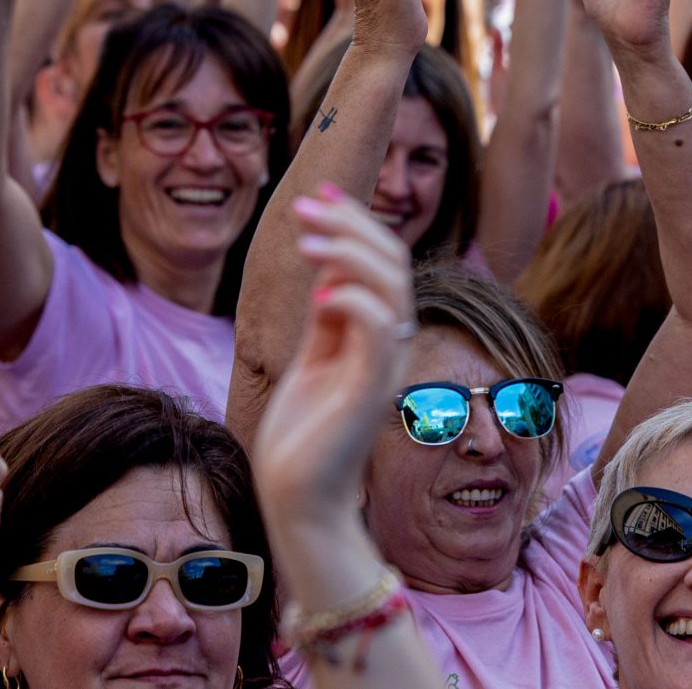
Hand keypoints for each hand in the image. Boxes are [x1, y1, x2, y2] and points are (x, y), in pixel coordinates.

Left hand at [255, 188, 415, 512]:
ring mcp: (381, 367)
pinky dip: (351, 300)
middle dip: (350, 224)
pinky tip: (317, 297)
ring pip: (388, 286)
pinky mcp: (369, 391)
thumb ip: (325, 313)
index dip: (356, 221)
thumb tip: (326, 264)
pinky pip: (376, 328)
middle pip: (392, 262)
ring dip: (347, 253)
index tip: (319, 193)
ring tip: (305, 242)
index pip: (383, 260)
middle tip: (305, 205)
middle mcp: (387, 345)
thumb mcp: (311, 356)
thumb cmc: (302, 436)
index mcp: (374, 334)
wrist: (299, 499)